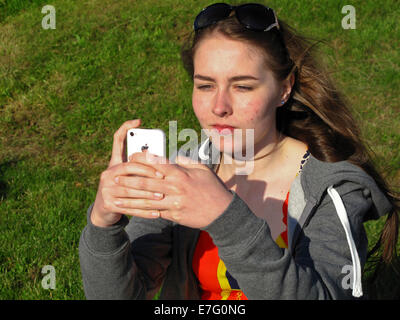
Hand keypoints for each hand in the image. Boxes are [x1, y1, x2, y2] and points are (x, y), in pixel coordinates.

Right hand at [90, 119, 164, 227]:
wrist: (103, 211)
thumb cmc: (121, 189)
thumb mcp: (126, 175)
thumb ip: (139, 165)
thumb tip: (156, 154)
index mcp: (114, 164)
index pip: (117, 141)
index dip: (125, 128)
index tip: (139, 121)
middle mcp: (108, 173)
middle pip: (129, 168)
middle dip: (147, 171)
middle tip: (162, 176)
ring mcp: (106, 188)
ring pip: (131, 189)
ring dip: (149, 193)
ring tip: (163, 196)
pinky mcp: (107, 203)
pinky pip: (130, 207)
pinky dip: (145, 210)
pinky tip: (157, 212)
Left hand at [114, 152, 233, 228]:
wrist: (222, 213)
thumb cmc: (213, 188)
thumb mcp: (201, 169)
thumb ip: (185, 162)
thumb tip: (172, 157)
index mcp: (180, 173)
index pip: (156, 163)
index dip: (141, 160)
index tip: (130, 157)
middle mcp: (174, 188)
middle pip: (146, 182)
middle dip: (128, 180)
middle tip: (115, 177)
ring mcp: (173, 203)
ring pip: (146, 199)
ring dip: (129, 198)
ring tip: (116, 196)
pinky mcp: (174, 215)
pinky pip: (154, 212)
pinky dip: (141, 211)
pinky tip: (131, 210)